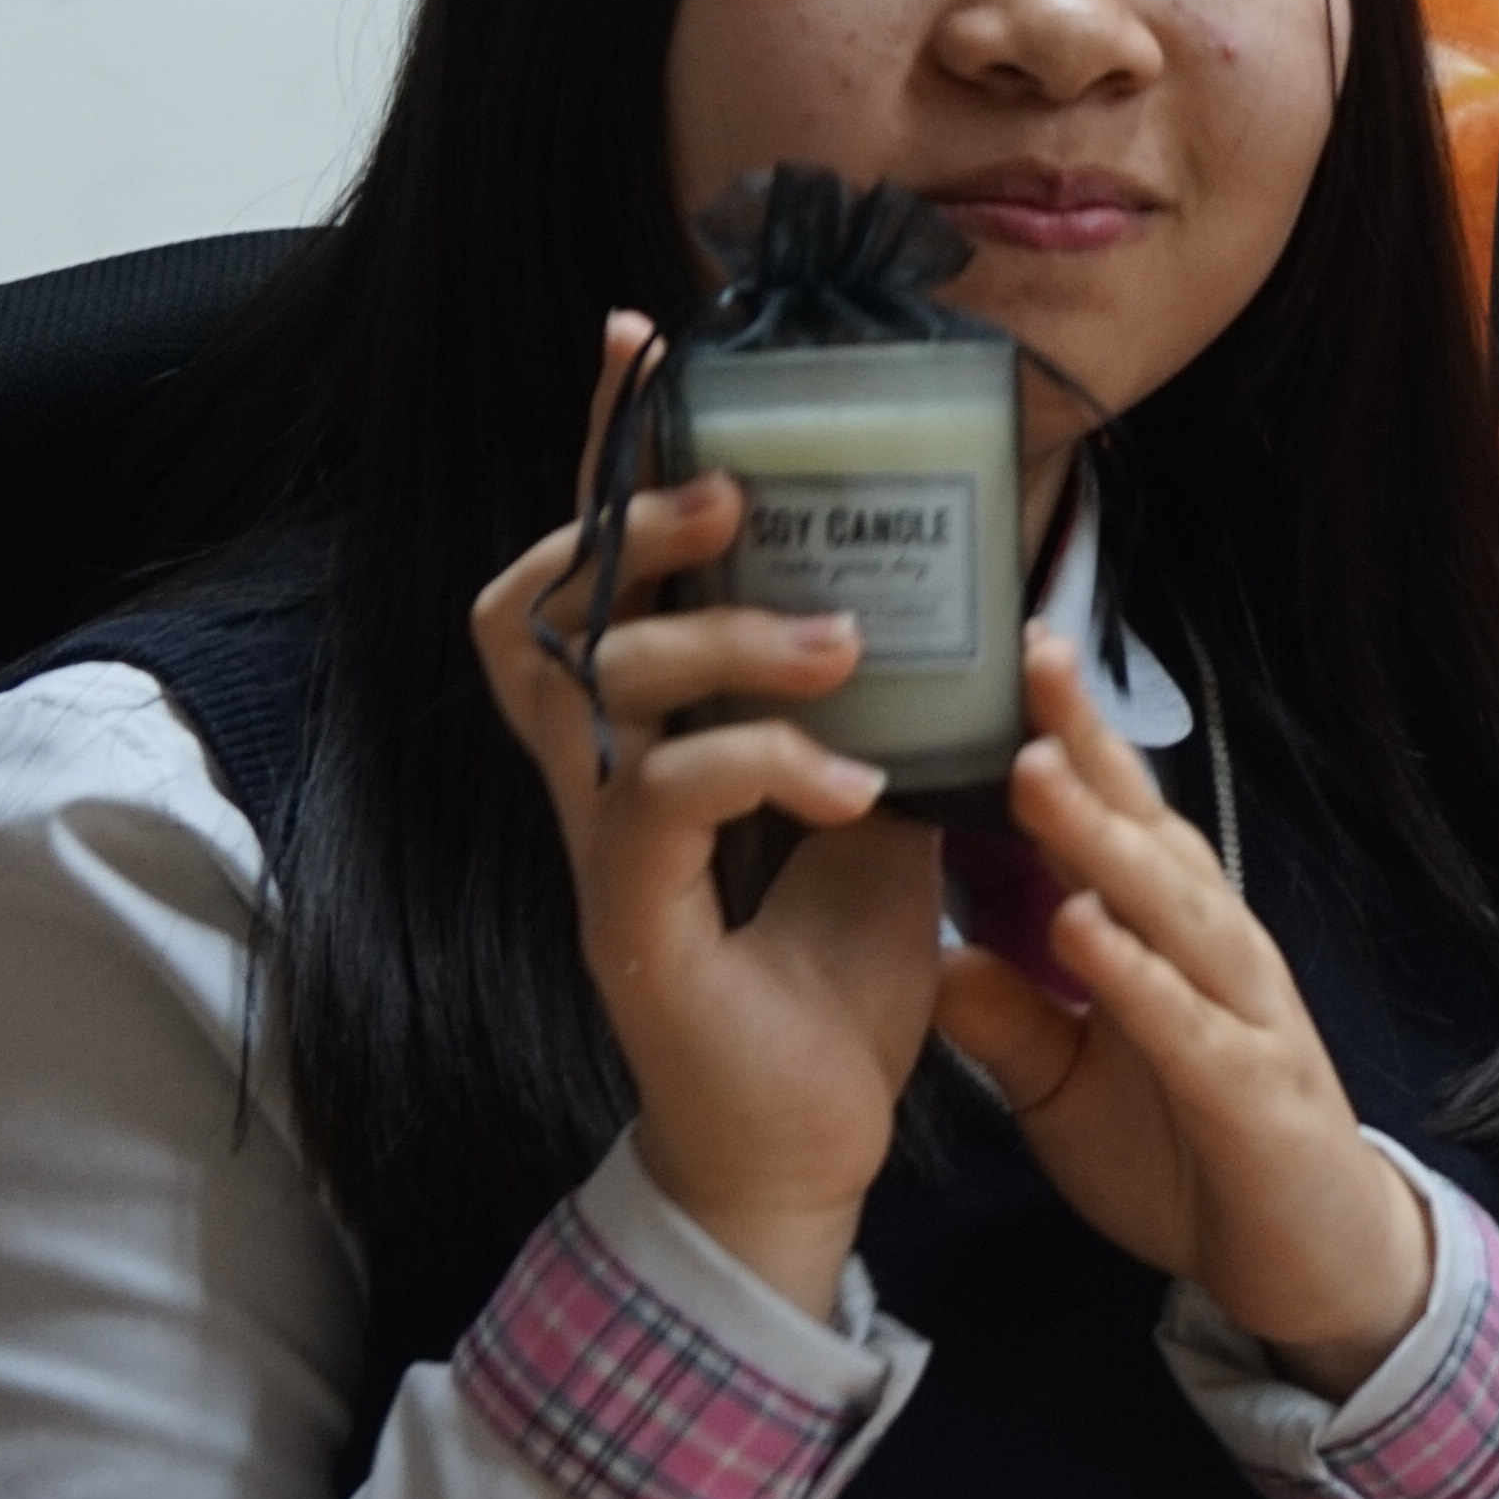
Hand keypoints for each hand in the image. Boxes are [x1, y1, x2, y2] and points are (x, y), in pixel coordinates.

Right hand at [472, 313, 943, 1317]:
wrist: (809, 1159)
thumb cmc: (825, 996)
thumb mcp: (879, 827)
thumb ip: (884, 720)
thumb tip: (955, 618)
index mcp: (647, 745)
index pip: (598, 570)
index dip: (602, 452)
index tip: (638, 339)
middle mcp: (600, 785)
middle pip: (543, 605)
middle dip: (630, 523)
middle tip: (739, 497)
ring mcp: (603, 856)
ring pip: (594, 687)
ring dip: (716, 639)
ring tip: (835, 640)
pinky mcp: (633, 927)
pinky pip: (660, 802)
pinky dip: (758, 765)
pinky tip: (848, 779)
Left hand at [930, 628, 1435, 1397]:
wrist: (1314, 1271)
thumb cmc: (1196, 1161)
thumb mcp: (1072, 1090)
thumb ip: (1016, 1019)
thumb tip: (937, 952)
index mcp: (1178, 942)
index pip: (1120, 823)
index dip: (1073, 740)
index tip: (1015, 657)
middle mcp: (1220, 955)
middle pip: (1151, 835)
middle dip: (1091, 747)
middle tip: (1029, 658)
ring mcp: (1246, 1019)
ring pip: (1174, 911)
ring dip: (1104, 841)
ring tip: (1035, 774)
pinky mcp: (1254, 1095)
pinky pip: (1188, 1026)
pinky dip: (1135, 976)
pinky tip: (1081, 931)